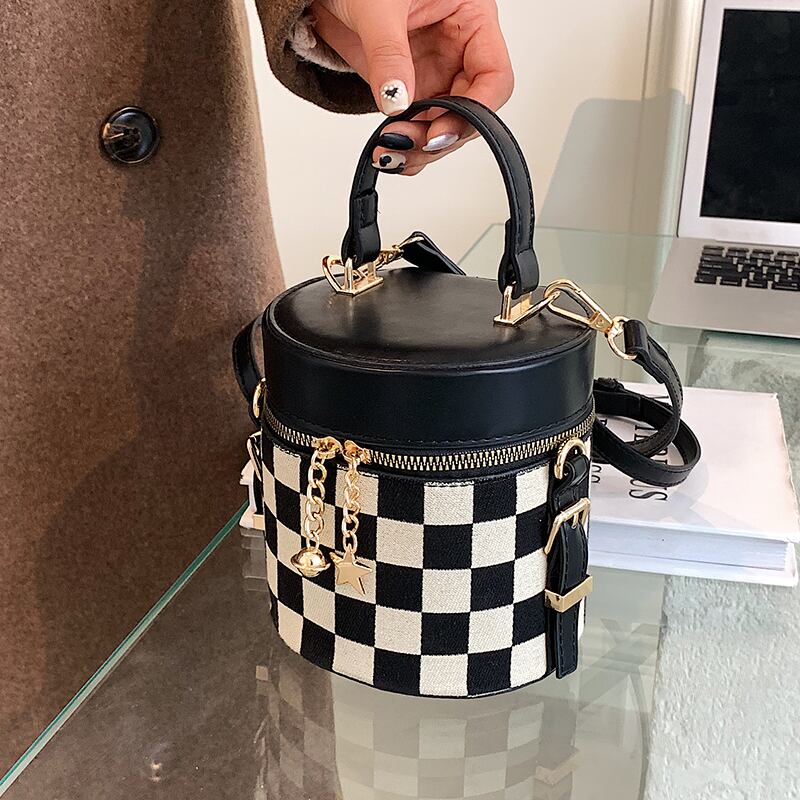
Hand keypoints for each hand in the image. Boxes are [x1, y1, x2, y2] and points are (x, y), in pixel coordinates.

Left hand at [309, 0, 512, 174]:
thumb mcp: (377, 7)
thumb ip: (389, 53)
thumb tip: (397, 101)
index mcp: (470, 19)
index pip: (493, 76)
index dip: (475, 110)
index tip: (442, 131)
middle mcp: (457, 51)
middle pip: (469, 111)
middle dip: (441, 135)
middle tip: (410, 143)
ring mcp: (434, 74)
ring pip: (443, 127)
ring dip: (421, 148)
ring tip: (390, 152)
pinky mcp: (410, 91)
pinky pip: (417, 128)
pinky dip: (404, 146)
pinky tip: (387, 151)